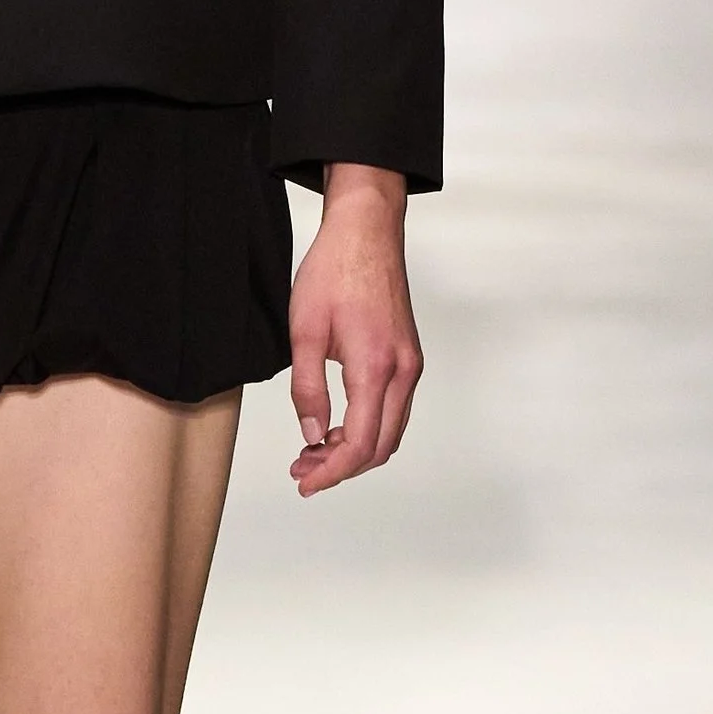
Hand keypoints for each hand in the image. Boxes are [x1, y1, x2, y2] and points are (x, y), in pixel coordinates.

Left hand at [287, 164, 420, 494]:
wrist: (367, 231)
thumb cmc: (334, 270)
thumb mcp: (304, 332)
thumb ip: (307, 389)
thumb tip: (312, 434)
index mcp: (375, 366)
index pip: (360, 443)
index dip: (331, 472)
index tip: (305, 482)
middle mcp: (402, 371)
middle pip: (381, 446)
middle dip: (341, 467)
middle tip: (302, 469)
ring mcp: (410, 365)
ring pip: (389, 431)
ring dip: (354, 449)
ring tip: (313, 451)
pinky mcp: (408, 357)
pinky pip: (393, 409)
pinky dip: (368, 428)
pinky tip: (336, 425)